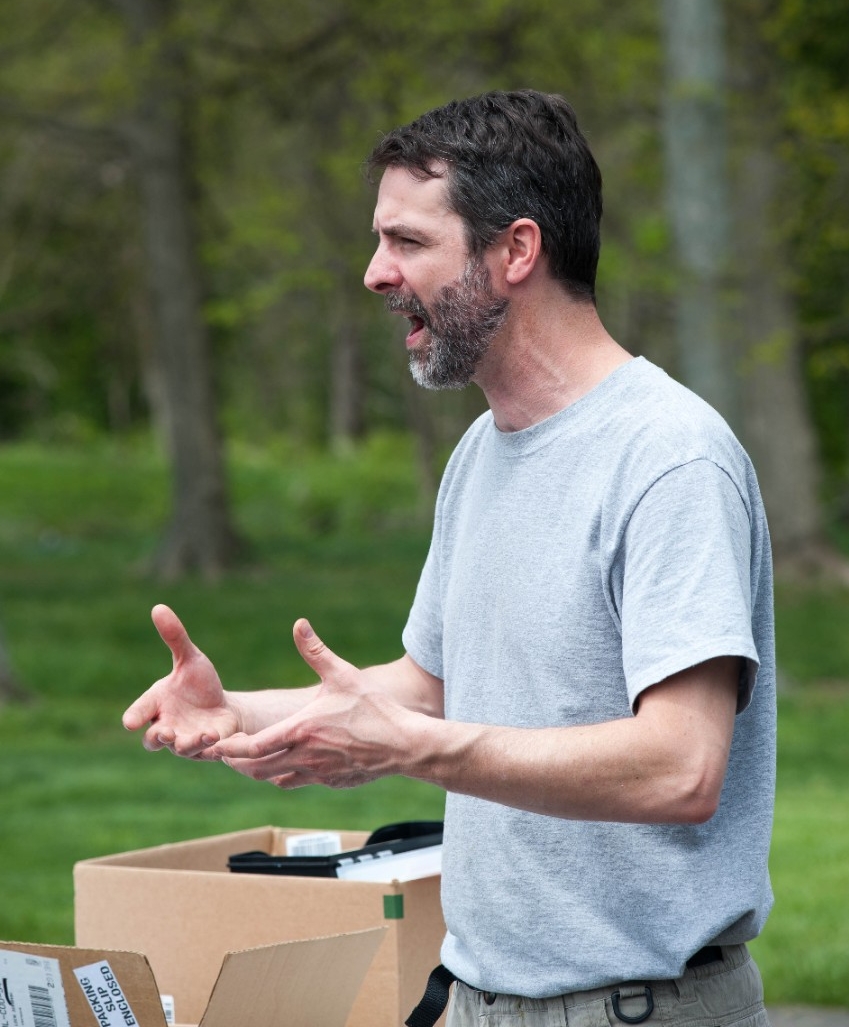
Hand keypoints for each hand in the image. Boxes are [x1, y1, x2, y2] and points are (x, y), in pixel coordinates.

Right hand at [122, 604, 240, 758]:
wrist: (223, 707)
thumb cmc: (199, 684)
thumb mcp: (190, 658)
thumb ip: (175, 638)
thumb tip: (158, 607)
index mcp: (158, 704)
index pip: (140, 711)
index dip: (135, 716)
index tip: (130, 722)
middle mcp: (167, 726)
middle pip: (154, 739)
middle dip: (158, 737)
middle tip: (165, 732)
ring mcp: (186, 742)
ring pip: (183, 749)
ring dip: (192, 743)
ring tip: (206, 734)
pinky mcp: (208, 749)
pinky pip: (209, 754)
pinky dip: (215, 749)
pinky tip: (223, 741)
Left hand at [213, 620, 416, 787]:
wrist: (404, 744)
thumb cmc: (374, 709)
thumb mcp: (343, 675)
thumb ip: (316, 651)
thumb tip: (299, 624)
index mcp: (301, 731)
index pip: (252, 747)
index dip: (229, 748)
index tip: (214, 744)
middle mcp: (304, 757)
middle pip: (256, 769)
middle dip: (237, 763)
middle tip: (225, 752)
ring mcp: (318, 774)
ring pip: (275, 779)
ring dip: (260, 770)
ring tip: (249, 758)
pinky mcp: (331, 782)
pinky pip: (298, 781)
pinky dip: (285, 774)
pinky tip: (286, 762)